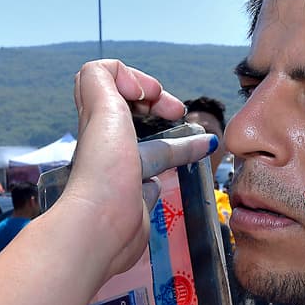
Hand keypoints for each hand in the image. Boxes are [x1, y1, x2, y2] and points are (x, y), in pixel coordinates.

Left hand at [60, 61, 213, 278]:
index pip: (116, 87)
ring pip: (153, 149)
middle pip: (136, 118)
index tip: (159, 99)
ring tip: (204, 143)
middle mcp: (109, 146)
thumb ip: (101, 77)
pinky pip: (155, 182)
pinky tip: (184, 174)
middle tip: (179, 113)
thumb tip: (123, 76)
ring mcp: (124, 175)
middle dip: (162, 108)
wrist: (102, 229)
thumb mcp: (100, 106)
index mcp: (100, 121)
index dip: (143, 85)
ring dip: (177, 142)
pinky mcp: (137, 202)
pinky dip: (170, 175)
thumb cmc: (103, 170)